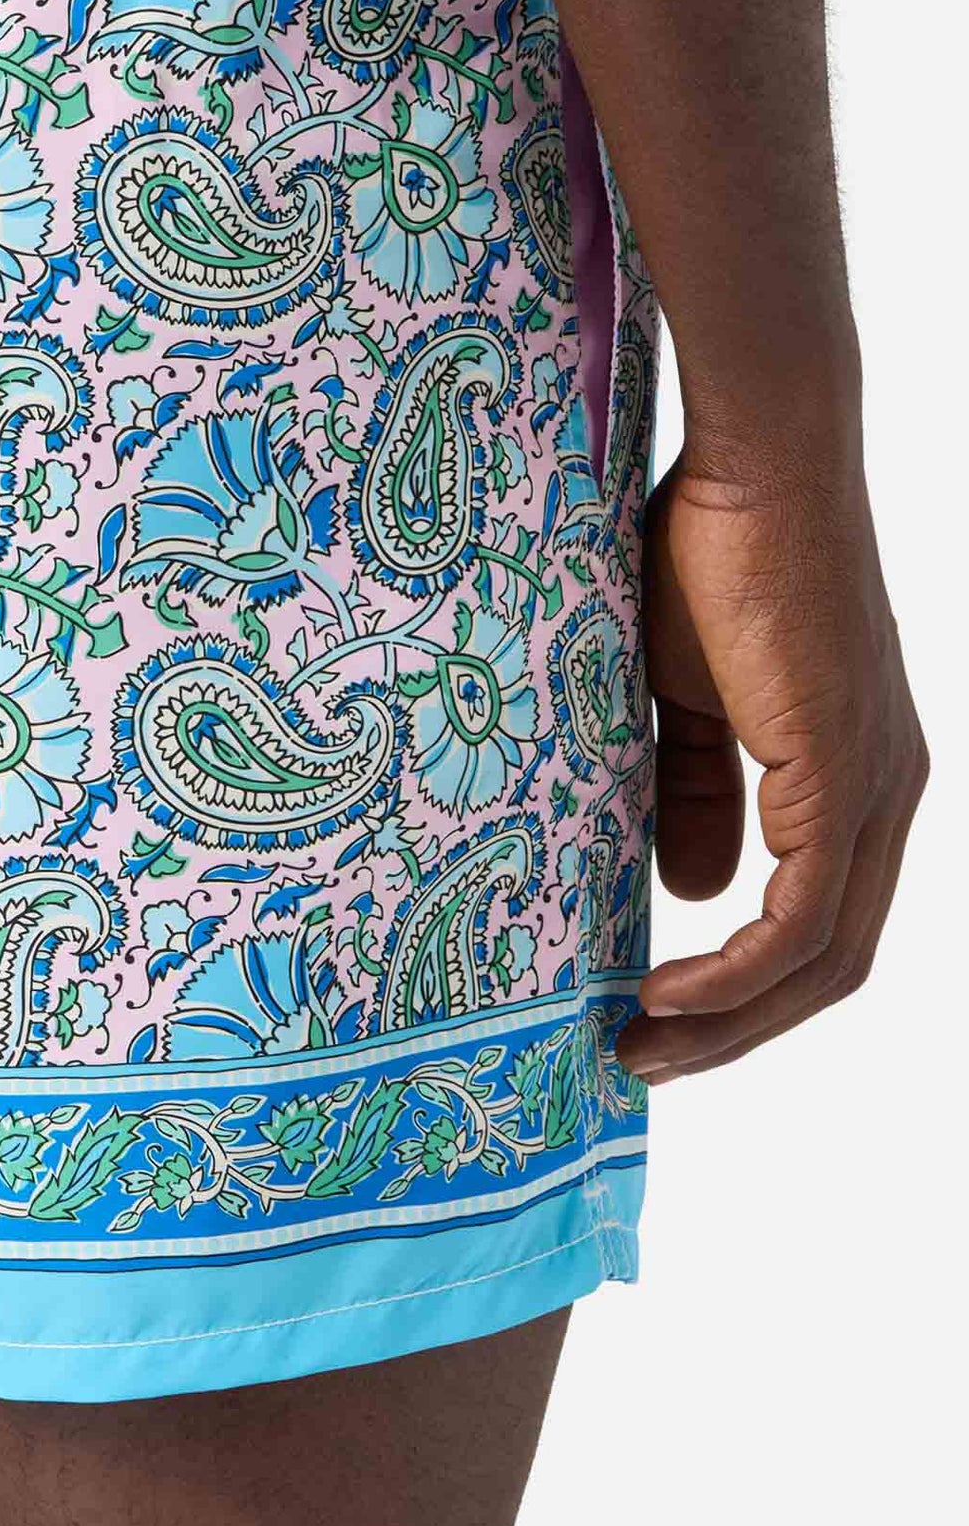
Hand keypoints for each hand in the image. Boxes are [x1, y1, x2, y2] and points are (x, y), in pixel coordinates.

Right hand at [616, 451, 926, 1082]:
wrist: (755, 464)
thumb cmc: (712, 550)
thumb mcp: (685, 695)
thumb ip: (692, 789)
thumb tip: (686, 892)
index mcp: (855, 774)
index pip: (820, 920)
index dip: (742, 984)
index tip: (649, 1010)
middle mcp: (888, 795)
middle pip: (829, 964)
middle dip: (733, 1029)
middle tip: (639, 1060)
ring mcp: (876, 789)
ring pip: (822, 957)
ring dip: (728, 1019)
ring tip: (637, 1043)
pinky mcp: (844, 776)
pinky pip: (800, 917)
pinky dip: (734, 971)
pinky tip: (665, 986)